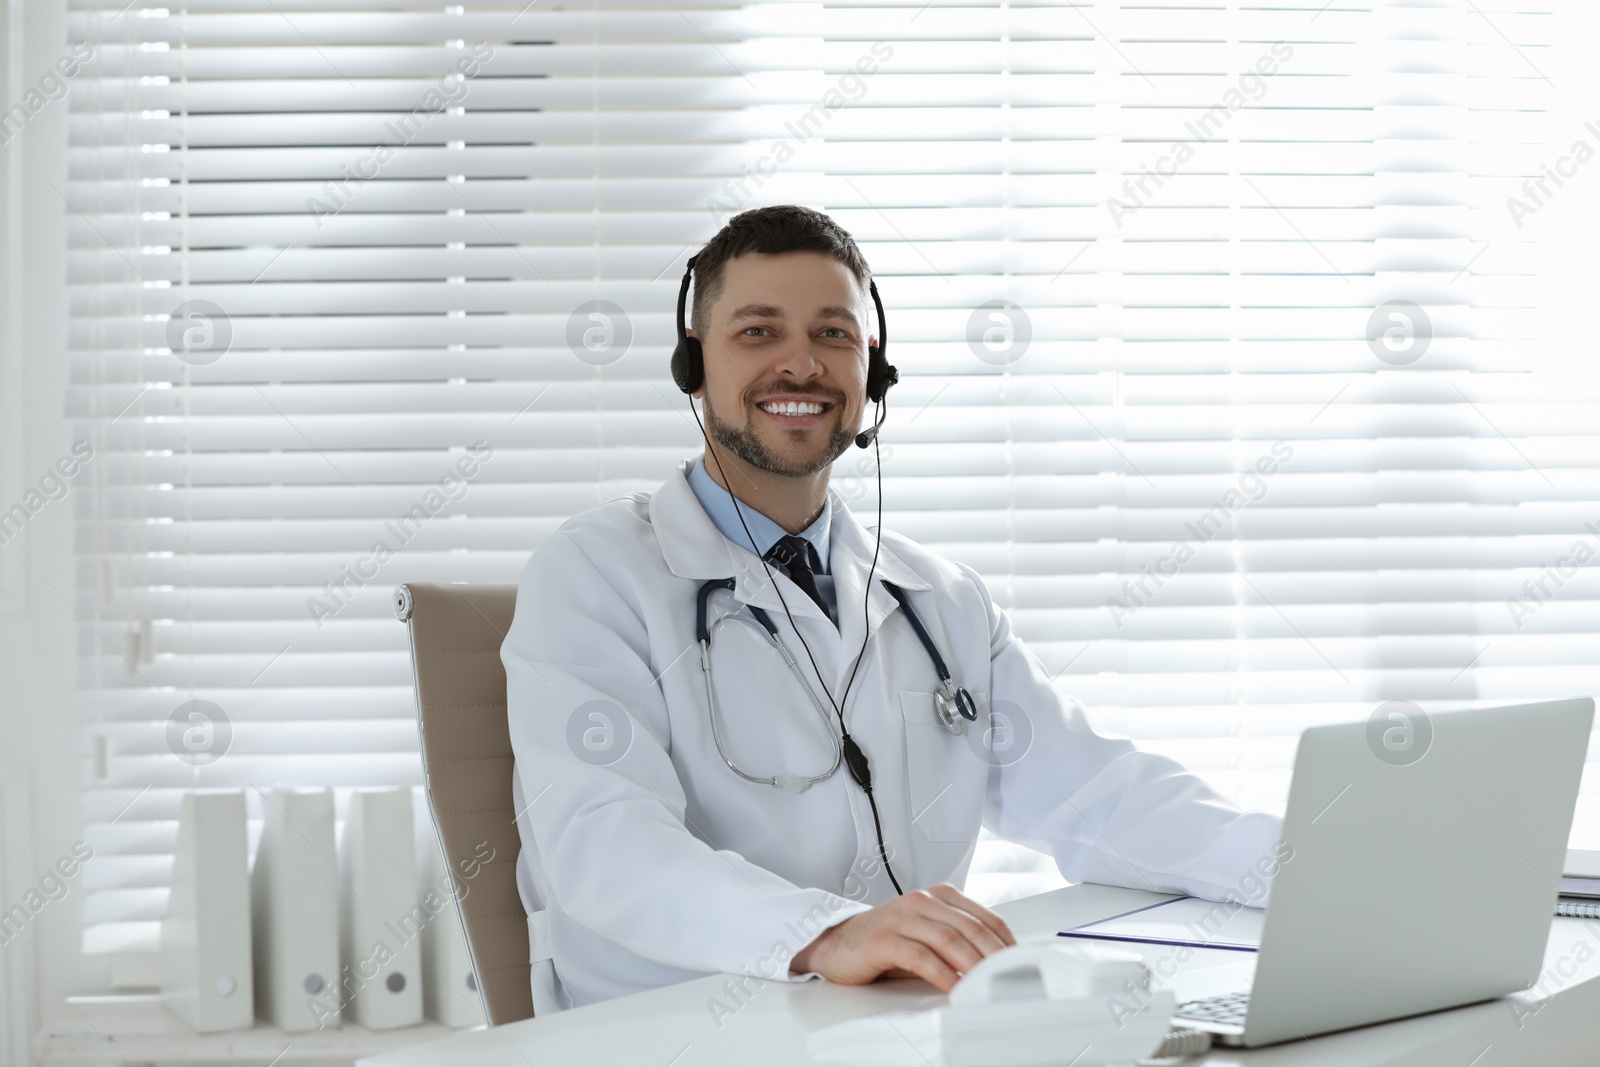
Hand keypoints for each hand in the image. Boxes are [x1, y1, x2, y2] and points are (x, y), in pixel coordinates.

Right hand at [789, 882, 1015, 991]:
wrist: (837, 943)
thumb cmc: (886, 942)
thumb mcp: (927, 934)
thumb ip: (958, 940)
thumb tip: (997, 964)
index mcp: (939, 895)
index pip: (985, 916)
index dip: (1006, 942)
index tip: (1020, 964)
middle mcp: (922, 900)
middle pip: (971, 928)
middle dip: (995, 956)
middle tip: (1009, 978)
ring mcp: (903, 916)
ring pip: (950, 940)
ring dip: (973, 966)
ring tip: (987, 985)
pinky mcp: (885, 938)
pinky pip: (922, 956)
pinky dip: (943, 975)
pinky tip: (953, 988)